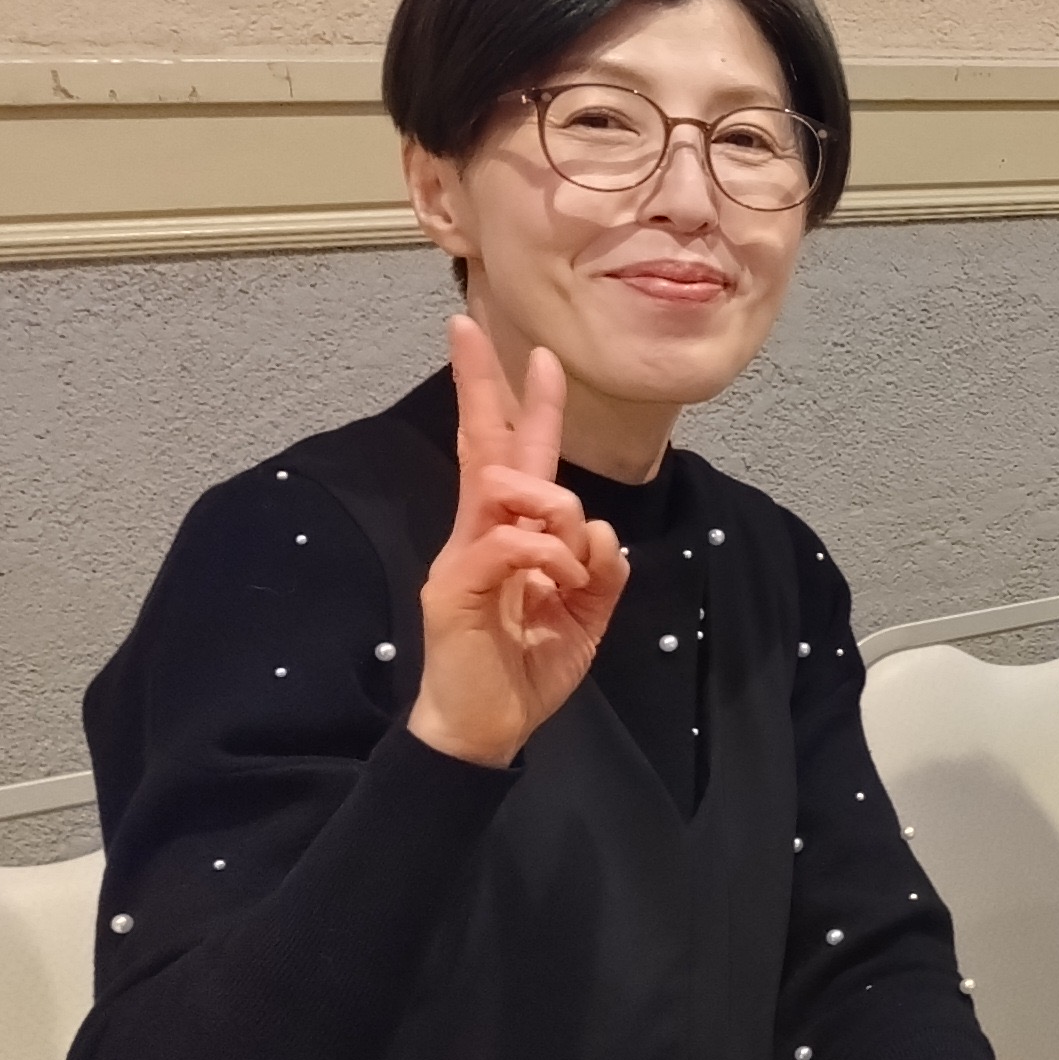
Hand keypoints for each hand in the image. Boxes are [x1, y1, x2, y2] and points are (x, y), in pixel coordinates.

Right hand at [407, 314, 629, 769]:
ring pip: (509, 488)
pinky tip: (558, 586)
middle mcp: (479, 533)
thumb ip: (601, 571)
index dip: (526, 406)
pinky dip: (548, 556)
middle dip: (482, 385)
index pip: (516, 456)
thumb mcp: (587, 616)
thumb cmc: (527, 669)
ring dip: (558, 513)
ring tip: (572, 569)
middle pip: (484, 445)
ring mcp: (462, 557)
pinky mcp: (455, 589)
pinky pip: (508, 542)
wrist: (486, 730)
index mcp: (510, 535)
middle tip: (478, 329)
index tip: (534, 354)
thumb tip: (603, 533)